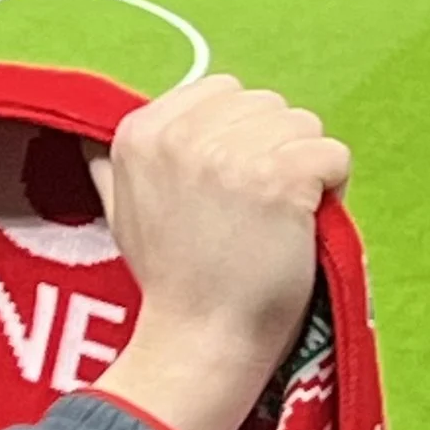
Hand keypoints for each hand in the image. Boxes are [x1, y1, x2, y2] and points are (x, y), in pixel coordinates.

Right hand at [90, 76, 350, 429]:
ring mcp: (231, 153)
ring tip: (275, 219)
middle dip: (272, 147)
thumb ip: (115, 162)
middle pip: (267, 103)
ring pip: (304, 124)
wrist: (200, 338)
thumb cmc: (170, 278)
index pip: (222, 91)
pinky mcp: (280, 175)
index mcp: (140, 131)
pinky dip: (332, 189)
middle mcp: (181, 133)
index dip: (236, 135)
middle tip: (251, 210)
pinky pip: (334, 155)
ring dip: (303, 168)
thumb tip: (96, 133)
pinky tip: (300, 225)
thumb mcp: (120, 209)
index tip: (223, 188)